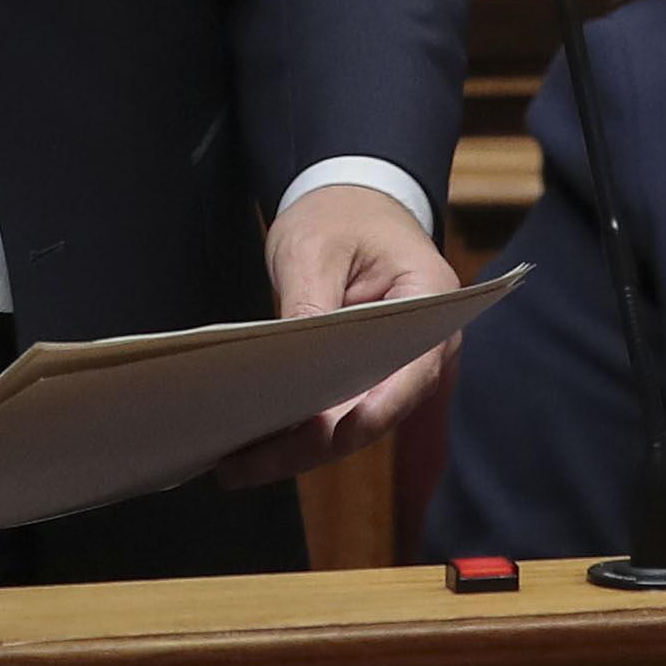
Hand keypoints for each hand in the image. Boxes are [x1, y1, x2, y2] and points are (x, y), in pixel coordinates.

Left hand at [213, 182, 459, 488]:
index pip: (409, 373)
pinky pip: (336, 411)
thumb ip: (308, 305)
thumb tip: (288, 366)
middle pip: (374, 411)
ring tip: (237, 465)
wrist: (351, 200)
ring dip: (297, 448)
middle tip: (246, 464)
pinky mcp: (365, 376)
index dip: (371, 411)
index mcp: (429, 302)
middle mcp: (424, 348)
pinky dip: (297, 430)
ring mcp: (396, 367)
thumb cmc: (340, 214)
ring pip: (351, 423)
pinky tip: (252, 445)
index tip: (328, 435)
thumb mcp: (314, 248)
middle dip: (312, 444)